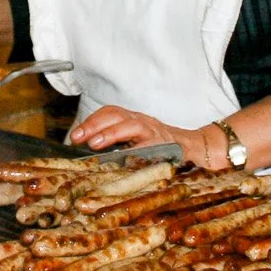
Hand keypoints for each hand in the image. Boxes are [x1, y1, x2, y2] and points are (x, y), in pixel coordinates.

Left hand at [69, 106, 227, 169]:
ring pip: (132, 126)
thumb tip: (88, 151)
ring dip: (111, 133)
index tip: (75, 135)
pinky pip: (151, 145)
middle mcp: (143, 122)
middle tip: (78, 137)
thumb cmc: (161, 147)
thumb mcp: (136, 141)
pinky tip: (125, 158)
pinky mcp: (168, 145)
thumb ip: (116, 144)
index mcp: (133, 120)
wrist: (195, 148)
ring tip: (95, 144)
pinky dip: (138, 151)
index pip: (110, 113)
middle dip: (95, 125)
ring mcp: (156, 132)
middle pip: (116, 115)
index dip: (91, 121)